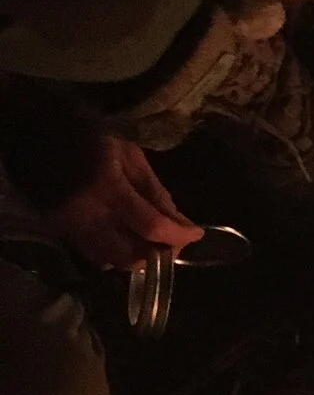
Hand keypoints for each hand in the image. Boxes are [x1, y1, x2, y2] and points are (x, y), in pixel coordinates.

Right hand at [44, 135, 199, 271]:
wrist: (35, 132)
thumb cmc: (88, 136)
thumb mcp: (129, 154)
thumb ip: (154, 190)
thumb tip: (180, 223)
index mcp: (108, 190)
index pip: (151, 227)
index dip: (179, 236)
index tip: (197, 234)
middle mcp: (89, 216)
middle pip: (132, 256)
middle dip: (160, 254)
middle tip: (175, 241)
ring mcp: (71, 227)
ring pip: (113, 262)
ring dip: (140, 259)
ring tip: (153, 242)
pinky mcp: (61, 230)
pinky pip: (95, 256)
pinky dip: (117, 255)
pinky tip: (127, 240)